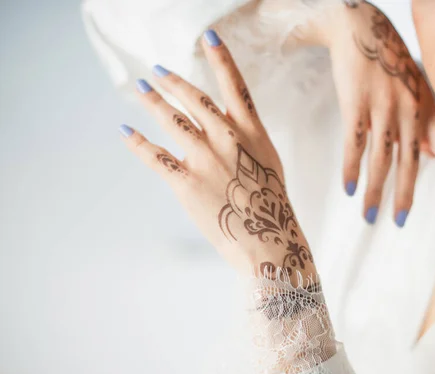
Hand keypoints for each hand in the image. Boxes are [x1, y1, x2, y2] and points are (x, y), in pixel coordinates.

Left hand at [119, 30, 315, 285]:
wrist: (266, 239)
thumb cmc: (271, 204)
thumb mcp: (269, 162)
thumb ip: (249, 139)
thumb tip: (231, 126)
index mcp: (252, 132)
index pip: (235, 86)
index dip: (221, 58)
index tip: (208, 36)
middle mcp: (227, 138)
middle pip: (195, 98)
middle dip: (174, 81)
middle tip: (158, 71)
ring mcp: (205, 158)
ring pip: (171, 120)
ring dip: (152, 101)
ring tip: (140, 89)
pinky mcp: (186, 181)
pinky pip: (155, 155)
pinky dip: (137, 142)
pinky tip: (126, 131)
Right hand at [292, 0, 434, 226]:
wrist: (362, 28)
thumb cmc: (389, 60)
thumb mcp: (415, 88)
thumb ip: (422, 124)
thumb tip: (430, 156)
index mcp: (425, 108)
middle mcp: (409, 112)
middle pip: (410, 163)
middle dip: (405, 196)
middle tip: (400, 223)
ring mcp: (383, 109)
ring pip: (381, 160)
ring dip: (375, 192)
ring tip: (370, 217)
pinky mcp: (356, 105)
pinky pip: (354, 144)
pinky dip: (351, 169)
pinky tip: (348, 188)